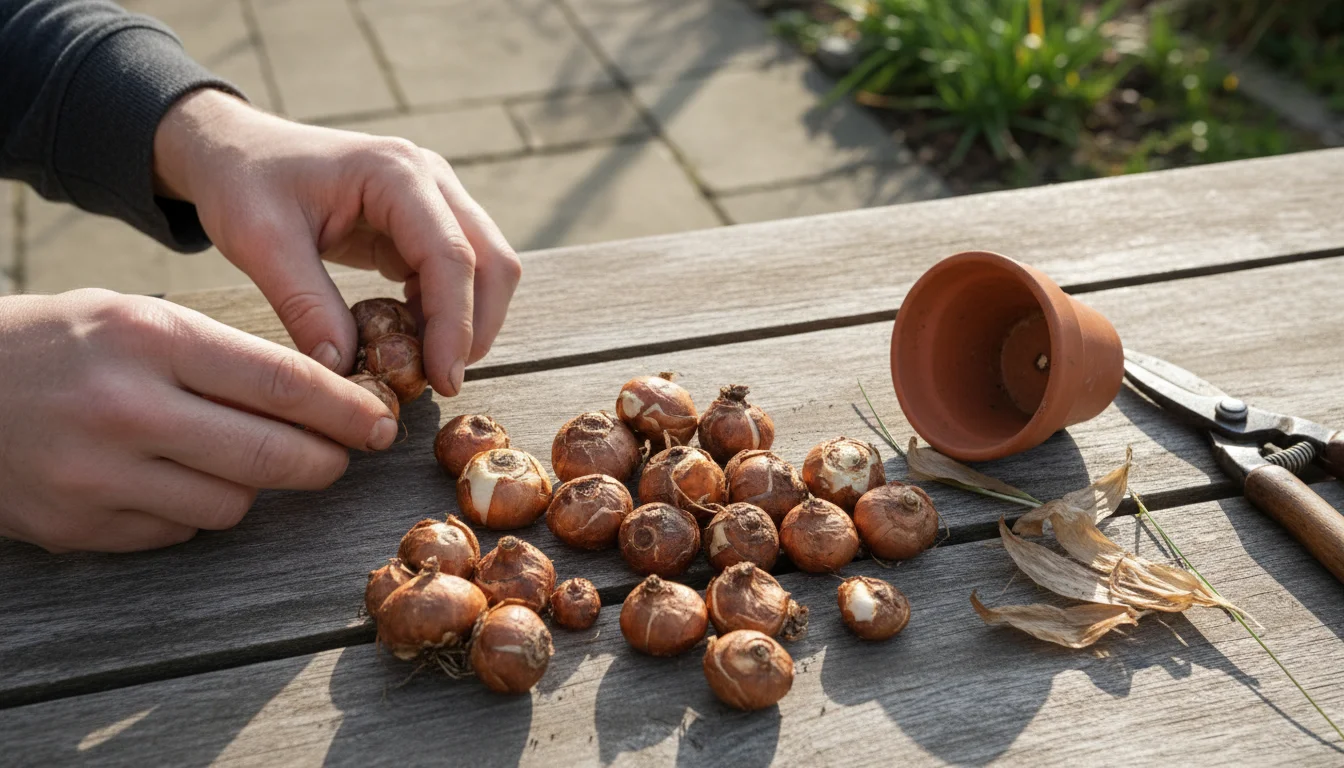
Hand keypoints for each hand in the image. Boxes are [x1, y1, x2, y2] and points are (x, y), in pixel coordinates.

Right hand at [0, 290, 399, 552]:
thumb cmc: (57, 344)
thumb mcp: (134, 317)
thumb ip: (218, 354)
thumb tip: (319, 396)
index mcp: (149, 338)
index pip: (281, 382)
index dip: (344, 409)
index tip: (380, 421)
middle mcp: (127, 407)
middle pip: (270, 454)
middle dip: (325, 460)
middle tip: (344, 456)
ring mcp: (99, 475)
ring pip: (233, 502)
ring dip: (254, 484)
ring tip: (237, 454)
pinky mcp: (81, 526)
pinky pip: (181, 529)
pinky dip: (195, 508)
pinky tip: (173, 477)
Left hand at [152, 89, 521, 395]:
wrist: (235, 150)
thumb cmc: (243, 183)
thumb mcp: (260, 242)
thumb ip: (305, 305)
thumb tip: (344, 370)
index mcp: (395, 172)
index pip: (451, 255)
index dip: (455, 324)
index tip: (443, 381)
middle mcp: (430, 178)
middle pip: (492, 261)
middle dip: (477, 328)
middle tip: (443, 383)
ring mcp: (435, 197)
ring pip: (487, 269)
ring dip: (467, 322)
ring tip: (420, 364)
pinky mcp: (426, 222)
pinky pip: (459, 274)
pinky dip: (445, 313)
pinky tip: (408, 339)